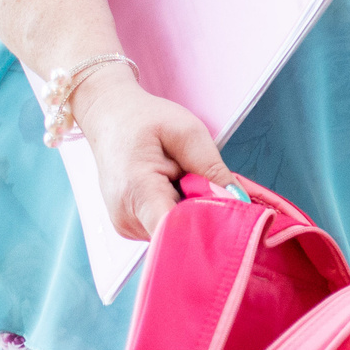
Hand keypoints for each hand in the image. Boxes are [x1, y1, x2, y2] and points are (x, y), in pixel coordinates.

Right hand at [73, 68, 232, 239]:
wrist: (110, 117)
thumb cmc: (144, 120)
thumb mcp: (187, 132)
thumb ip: (213, 168)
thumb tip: (240, 200)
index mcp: (139, 192)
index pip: (175, 232)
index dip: (206, 228)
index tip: (228, 215)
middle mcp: (127, 217)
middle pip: (180, 233)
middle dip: (203, 214)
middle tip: (205, 182)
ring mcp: (125, 224)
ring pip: (175, 231)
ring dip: (190, 211)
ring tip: (183, 180)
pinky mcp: (129, 224)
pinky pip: (164, 226)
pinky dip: (177, 210)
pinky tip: (173, 188)